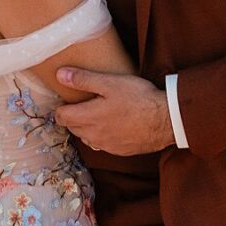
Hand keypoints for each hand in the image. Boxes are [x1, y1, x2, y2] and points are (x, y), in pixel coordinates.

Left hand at [51, 67, 175, 155]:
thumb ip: (83, 79)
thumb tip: (60, 74)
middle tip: (81, 102)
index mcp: (87, 118)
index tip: (68, 98)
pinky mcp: (119, 151)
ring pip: (86, 137)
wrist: (165, 120)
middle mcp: (93, 136)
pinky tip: (112, 124)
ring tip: (96, 112)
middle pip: (71, 127)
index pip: (60, 117)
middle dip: (72, 116)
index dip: (61, 107)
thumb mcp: (109, 83)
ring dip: (86, 126)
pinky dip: (101, 135)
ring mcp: (106, 145)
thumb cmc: (138, 99)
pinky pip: (101, 144)